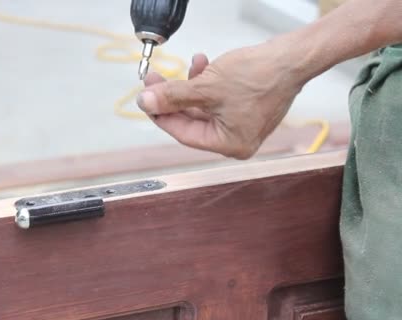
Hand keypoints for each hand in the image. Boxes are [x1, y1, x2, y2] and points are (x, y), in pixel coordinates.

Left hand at [137, 41, 305, 158]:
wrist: (293, 57)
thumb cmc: (260, 76)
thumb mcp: (206, 87)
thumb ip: (172, 97)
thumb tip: (146, 102)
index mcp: (230, 145)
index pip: (184, 133)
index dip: (161, 115)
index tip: (146, 99)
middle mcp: (237, 140)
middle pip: (192, 120)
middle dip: (174, 97)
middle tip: (156, 80)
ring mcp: (243, 125)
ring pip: (204, 107)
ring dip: (191, 86)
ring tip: (190, 65)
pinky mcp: (247, 108)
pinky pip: (217, 100)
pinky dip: (207, 84)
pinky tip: (203, 65)